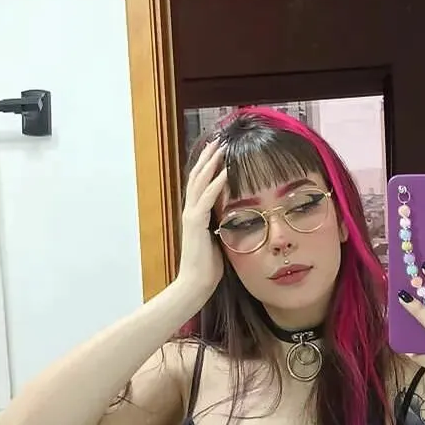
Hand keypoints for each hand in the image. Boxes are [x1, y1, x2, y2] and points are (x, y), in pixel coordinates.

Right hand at [175, 137, 229, 303]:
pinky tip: (225, 171)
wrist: (195, 284)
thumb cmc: (208, 267)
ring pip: (199, 182)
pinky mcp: (195, 224)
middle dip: (207, 157)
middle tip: (217, 140)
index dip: (207, 166)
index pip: (199, 184)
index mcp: (195, 214)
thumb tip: (234, 218)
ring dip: (210, 163)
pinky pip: (206, 198)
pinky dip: (215, 183)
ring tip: (220, 147)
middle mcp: (190, 211)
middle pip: (196, 176)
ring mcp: (191, 216)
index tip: (217, 151)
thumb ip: (222, 226)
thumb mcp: (218, 240)